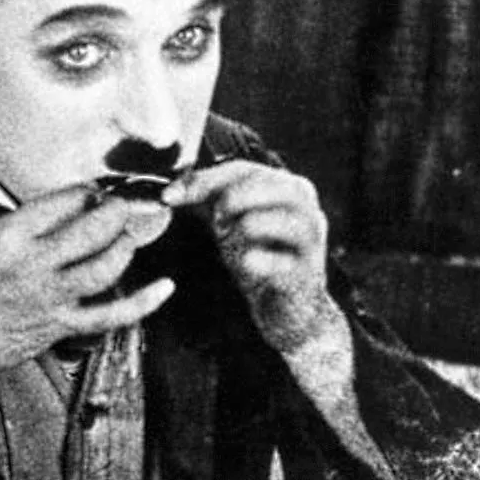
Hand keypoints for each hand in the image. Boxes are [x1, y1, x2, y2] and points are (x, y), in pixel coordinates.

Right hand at [0, 184, 175, 379]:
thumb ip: (18, 227)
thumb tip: (56, 212)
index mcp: (9, 235)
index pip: (63, 201)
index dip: (89, 190)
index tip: (99, 188)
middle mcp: (33, 263)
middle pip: (92, 229)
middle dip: (120, 210)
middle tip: (131, 203)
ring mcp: (49, 297)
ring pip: (105, 266)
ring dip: (128, 245)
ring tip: (136, 233)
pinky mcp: (59, 326)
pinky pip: (109, 315)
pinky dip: (141, 302)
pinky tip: (164, 288)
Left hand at [163, 160, 344, 356]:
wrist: (290, 309)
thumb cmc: (262, 259)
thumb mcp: (234, 224)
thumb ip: (208, 201)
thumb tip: (171, 191)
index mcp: (287, 185)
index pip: (240, 169)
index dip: (202, 181)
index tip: (169, 197)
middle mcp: (305, 203)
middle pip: (254, 186)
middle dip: (223, 205)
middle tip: (216, 227)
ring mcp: (310, 235)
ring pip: (259, 221)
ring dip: (236, 234)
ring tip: (234, 248)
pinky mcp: (307, 268)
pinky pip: (269, 260)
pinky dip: (251, 263)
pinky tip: (249, 267)